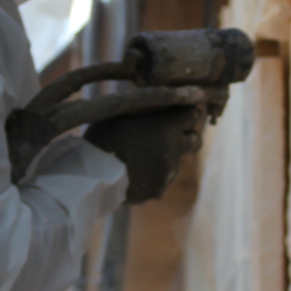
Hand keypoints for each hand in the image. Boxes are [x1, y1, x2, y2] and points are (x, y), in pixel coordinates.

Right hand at [84, 105, 204, 202]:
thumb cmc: (103, 138)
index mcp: (167, 126)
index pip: (194, 114)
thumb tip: (152, 100)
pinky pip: (164, 180)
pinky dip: (156, 175)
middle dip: (187, 136)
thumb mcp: (120, 113)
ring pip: (179, 161)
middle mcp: (174, 149)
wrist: (94, 176)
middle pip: (196, 140)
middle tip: (170, 135)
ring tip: (144, 156)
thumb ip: (143, 108)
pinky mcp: (160, 190)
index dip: (187, 113)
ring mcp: (168, 172)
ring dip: (168, 158)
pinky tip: (137, 172)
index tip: (179, 113)